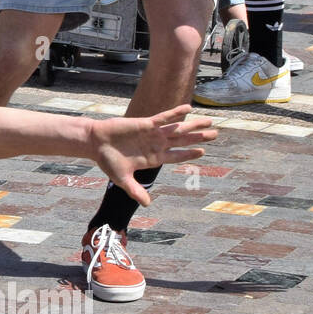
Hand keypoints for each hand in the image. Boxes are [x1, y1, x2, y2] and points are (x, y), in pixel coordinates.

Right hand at [87, 104, 215, 202]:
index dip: (190, 154)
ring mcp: (153, 134)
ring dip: (194, 125)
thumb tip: (147, 205)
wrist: (96, 143)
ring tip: (210, 121)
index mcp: (153, 158)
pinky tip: (189, 108)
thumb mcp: (123, 179)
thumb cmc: (108, 161)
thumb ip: (136, 191)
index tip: (203, 152)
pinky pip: (164, 117)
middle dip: (199, 138)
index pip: (176, 156)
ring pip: (178, 129)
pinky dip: (176, 113)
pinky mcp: (146, 124)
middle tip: (216, 134)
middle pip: (183, 141)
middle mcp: (156, 145)